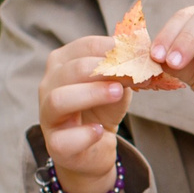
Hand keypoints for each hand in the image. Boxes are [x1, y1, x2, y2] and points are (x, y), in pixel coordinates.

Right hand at [36, 36, 130, 192]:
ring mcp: (48, 114)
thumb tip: (145, 52)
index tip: (140, 54)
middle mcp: (49, 85)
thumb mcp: (116, 83)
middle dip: (105, 70)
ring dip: (92, 94)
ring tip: (117, 93)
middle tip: (133, 74)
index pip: (85, 46)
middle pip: (73, 70)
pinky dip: (84, 134)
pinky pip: (64, 138)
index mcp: (63, 63)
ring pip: (60, 99)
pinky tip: (99, 130)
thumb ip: (125, 68)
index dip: (113, 48)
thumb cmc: (103, 107)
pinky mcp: (55, 143)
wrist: (94, 145)